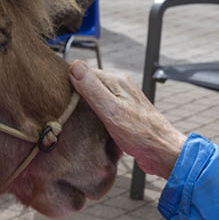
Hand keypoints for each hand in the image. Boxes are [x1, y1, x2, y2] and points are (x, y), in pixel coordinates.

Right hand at [69, 62, 186, 177]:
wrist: (163, 153)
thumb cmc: (140, 134)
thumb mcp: (111, 111)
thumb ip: (93, 89)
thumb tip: (75, 66)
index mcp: (118, 82)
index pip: (85, 73)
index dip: (69, 82)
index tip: (55, 94)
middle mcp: (121, 88)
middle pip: (90, 85)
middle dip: (75, 94)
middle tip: (59, 108)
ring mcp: (124, 102)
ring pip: (96, 99)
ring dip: (84, 106)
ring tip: (70, 117)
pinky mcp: (125, 116)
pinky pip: (104, 110)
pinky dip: (94, 116)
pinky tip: (88, 126)